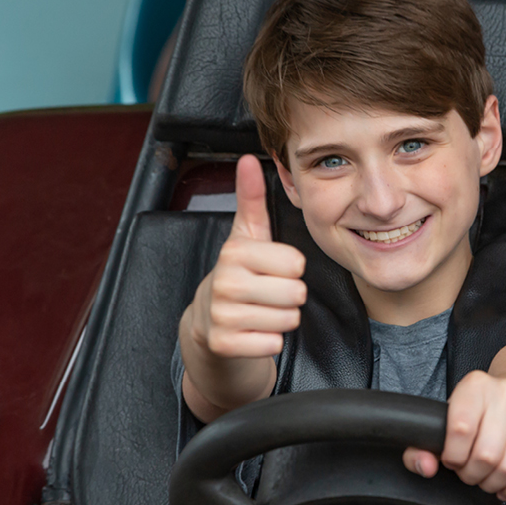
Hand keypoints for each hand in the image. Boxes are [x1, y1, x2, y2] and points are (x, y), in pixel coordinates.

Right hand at [186, 154, 306, 358]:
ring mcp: (222, 315)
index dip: (291, 270)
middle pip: (296, 293)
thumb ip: (252, 199)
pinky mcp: (224, 344)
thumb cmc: (238, 277)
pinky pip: (273, 343)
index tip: (272, 271)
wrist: (208, 326)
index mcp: (235, 252)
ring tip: (261, 312)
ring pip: (288, 319)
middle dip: (289, 297)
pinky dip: (270, 341)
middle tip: (268, 295)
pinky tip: (254, 331)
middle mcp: (225, 282)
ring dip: (281, 319)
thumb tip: (248, 159)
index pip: (296, 263)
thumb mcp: (246, 237)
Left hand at [403, 371, 505, 500]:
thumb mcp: (448, 420)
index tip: (453, 461)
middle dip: (473, 475)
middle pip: (486, 454)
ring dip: (493, 483)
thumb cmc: (480, 413)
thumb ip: (422, 446)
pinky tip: (505, 485)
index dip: (453, 457)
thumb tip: (425, 466)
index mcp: (475, 386)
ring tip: (486, 479)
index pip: (460, 429)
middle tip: (470, 473)